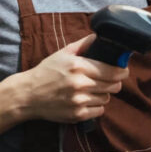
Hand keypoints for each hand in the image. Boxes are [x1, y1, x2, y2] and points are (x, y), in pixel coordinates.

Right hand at [14, 34, 129, 122]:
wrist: (28, 95)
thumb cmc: (46, 72)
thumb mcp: (63, 53)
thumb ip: (83, 44)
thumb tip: (100, 36)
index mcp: (78, 66)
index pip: (112, 71)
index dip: (122, 71)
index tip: (123, 70)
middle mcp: (80, 83)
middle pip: (113, 85)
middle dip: (114, 82)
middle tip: (108, 80)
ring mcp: (79, 101)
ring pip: (106, 98)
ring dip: (103, 94)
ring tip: (92, 90)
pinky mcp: (77, 115)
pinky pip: (99, 111)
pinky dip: (96, 106)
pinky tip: (87, 100)